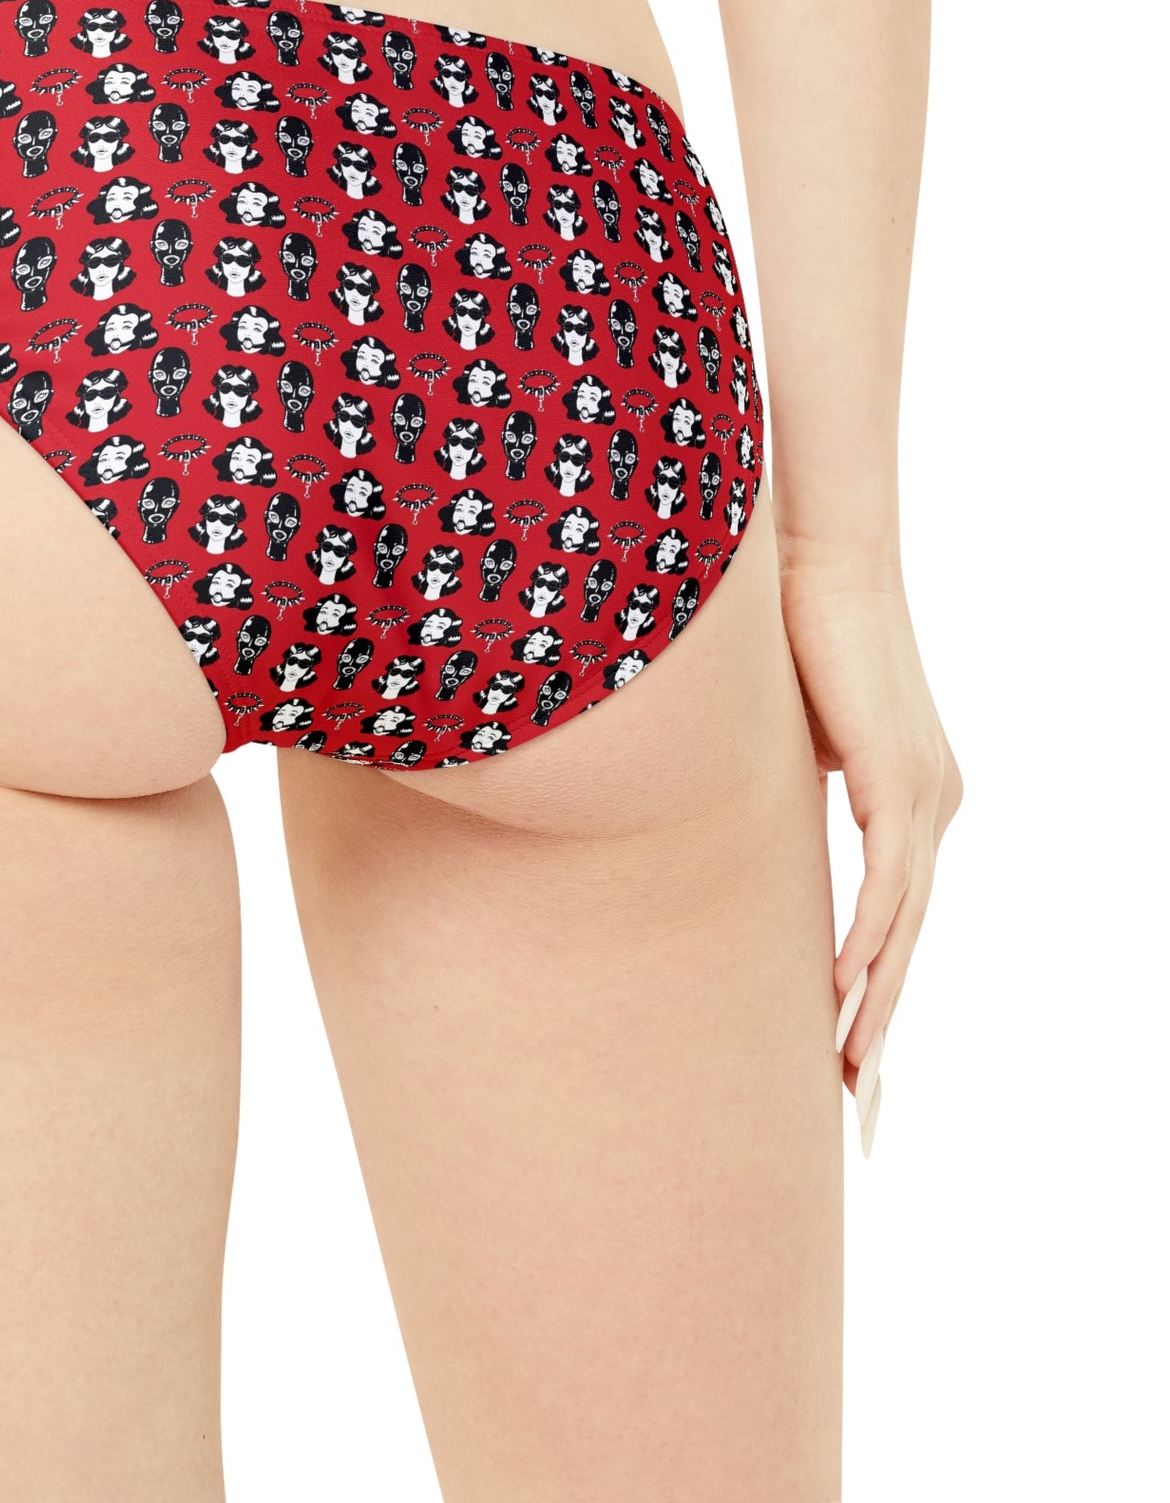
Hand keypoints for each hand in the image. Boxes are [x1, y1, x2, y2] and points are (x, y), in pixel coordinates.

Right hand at [778, 546, 961, 1154]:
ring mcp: (924, 796)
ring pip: (904, 927)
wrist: (816, 557)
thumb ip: (779, 791)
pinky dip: (870, 944)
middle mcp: (931, 805)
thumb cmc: (786, 632)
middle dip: (882, 1026)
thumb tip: (730, 828)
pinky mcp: (901, 780)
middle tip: (861, 1104)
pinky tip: (846, 994)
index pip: (892, 914)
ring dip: (876, 1005)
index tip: (848, 1054)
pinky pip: (890, 885)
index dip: (872, 987)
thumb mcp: (779, 736)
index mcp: (906, 796)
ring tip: (850, 1075)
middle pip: (907, 939)